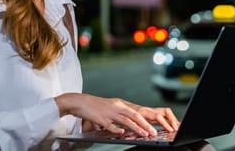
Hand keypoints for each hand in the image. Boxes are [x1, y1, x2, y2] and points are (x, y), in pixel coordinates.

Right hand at [56, 93, 178, 136]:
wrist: (80, 102)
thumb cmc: (95, 107)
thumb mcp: (110, 109)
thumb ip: (119, 116)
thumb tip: (127, 126)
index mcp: (119, 104)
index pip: (136, 112)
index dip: (146, 120)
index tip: (154, 127)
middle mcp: (116, 107)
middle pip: (134, 116)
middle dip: (145, 124)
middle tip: (153, 132)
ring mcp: (108, 113)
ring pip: (125, 120)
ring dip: (136, 128)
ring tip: (144, 134)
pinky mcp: (100, 118)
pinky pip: (110, 125)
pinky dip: (117, 129)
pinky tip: (122, 133)